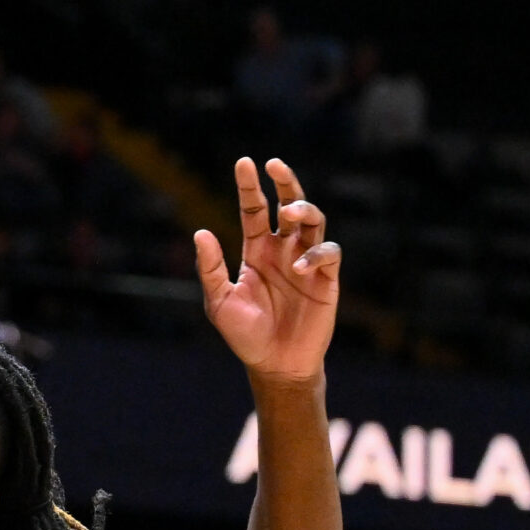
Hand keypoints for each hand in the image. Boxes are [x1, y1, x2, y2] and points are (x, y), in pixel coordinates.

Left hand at [193, 156, 339, 383]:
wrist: (274, 365)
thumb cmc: (245, 335)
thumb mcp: (220, 302)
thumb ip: (211, 268)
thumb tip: (200, 232)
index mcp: (257, 251)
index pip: (255, 210)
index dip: (250, 187)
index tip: (244, 163)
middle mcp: (283, 250)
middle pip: (289, 204)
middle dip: (284, 182)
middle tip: (274, 165)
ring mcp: (306, 262)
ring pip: (313, 221)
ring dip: (303, 209)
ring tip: (290, 212)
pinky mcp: (327, 279)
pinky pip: (328, 254)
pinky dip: (316, 253)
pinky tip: (299, 266)